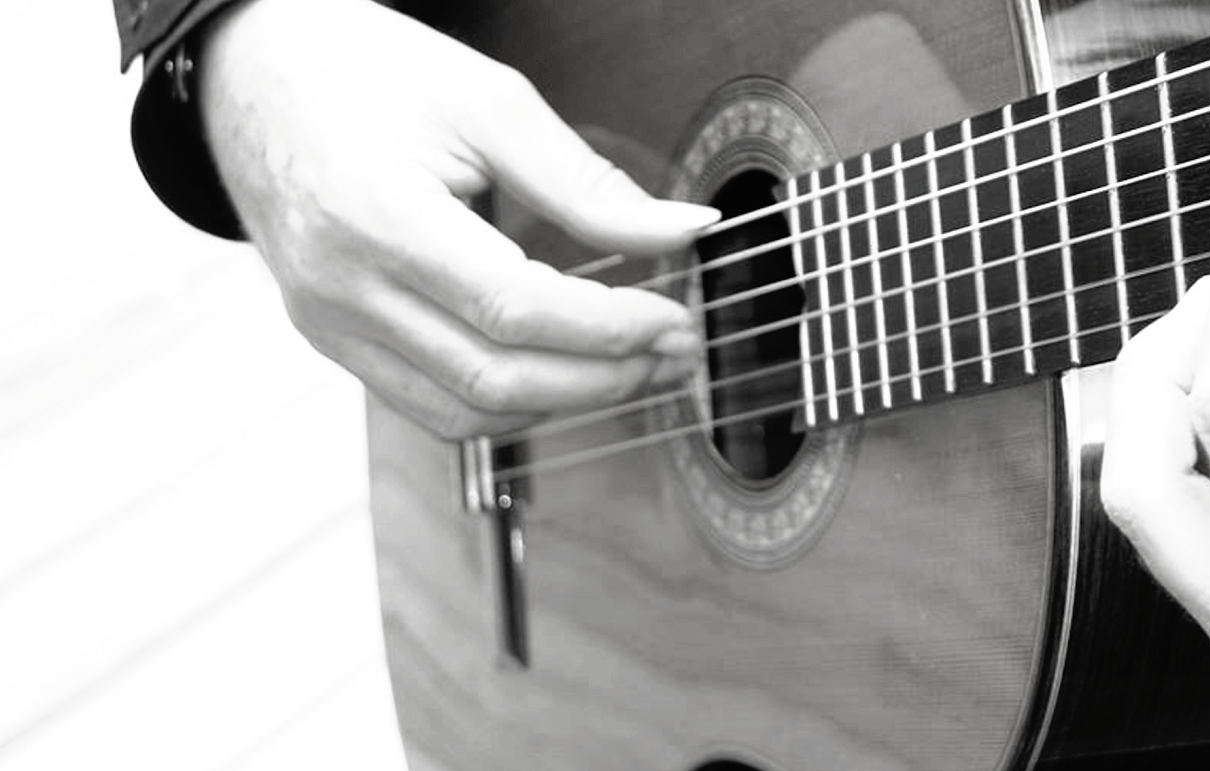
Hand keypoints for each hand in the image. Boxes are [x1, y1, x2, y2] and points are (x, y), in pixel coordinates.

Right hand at [198, 0, 715, 437]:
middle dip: (603, 378)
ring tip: (634, 368)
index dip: (608, 329)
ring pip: (464, 412)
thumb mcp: (488, 103)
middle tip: (674, 351)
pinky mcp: (332, 340)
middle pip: (494, 377)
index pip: (514, 309)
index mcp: (375, 217)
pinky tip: (563, 375)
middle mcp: (340, 288)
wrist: (253, 74)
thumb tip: (682, 231)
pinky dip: (508, 404)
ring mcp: (328, 325)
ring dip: (564, 404)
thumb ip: (587, 183)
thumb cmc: (360, 73)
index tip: (672, 319)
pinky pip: (430, 406)